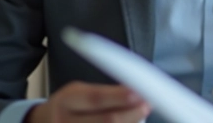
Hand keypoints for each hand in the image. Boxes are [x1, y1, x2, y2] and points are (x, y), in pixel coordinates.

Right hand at [25, 82, 149, 122]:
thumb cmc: (69, 106)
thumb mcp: (80, 93)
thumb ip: (106, 94)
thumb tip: (138, 93)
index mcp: (67, 101)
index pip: (96, 99)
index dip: (119, 97)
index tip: (141, 94)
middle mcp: (65, 122)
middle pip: (106, 121)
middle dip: (131, 114)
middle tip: (148, 106)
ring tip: (140, 116)